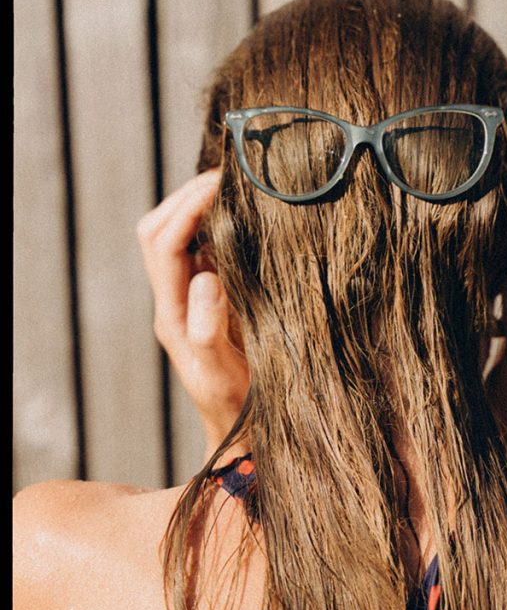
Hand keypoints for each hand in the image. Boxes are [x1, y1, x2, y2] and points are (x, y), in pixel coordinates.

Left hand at [137, 170, 250, 454]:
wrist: (245, 435)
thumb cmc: (239, 409)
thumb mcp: (224, 375)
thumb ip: (209, 329)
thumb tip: (205, 278)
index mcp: (173, 316)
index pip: (164, 244)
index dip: (188, 208)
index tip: (222, 184)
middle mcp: (175, 302)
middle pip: (158, 231)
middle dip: (185, 196)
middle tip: (226, 174)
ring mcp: (190, 300)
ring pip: (177, 237)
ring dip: (197, 207)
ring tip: (235, 187)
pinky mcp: (210, 301)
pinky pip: (202, 252)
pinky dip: (216, 226)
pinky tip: (246, 218)